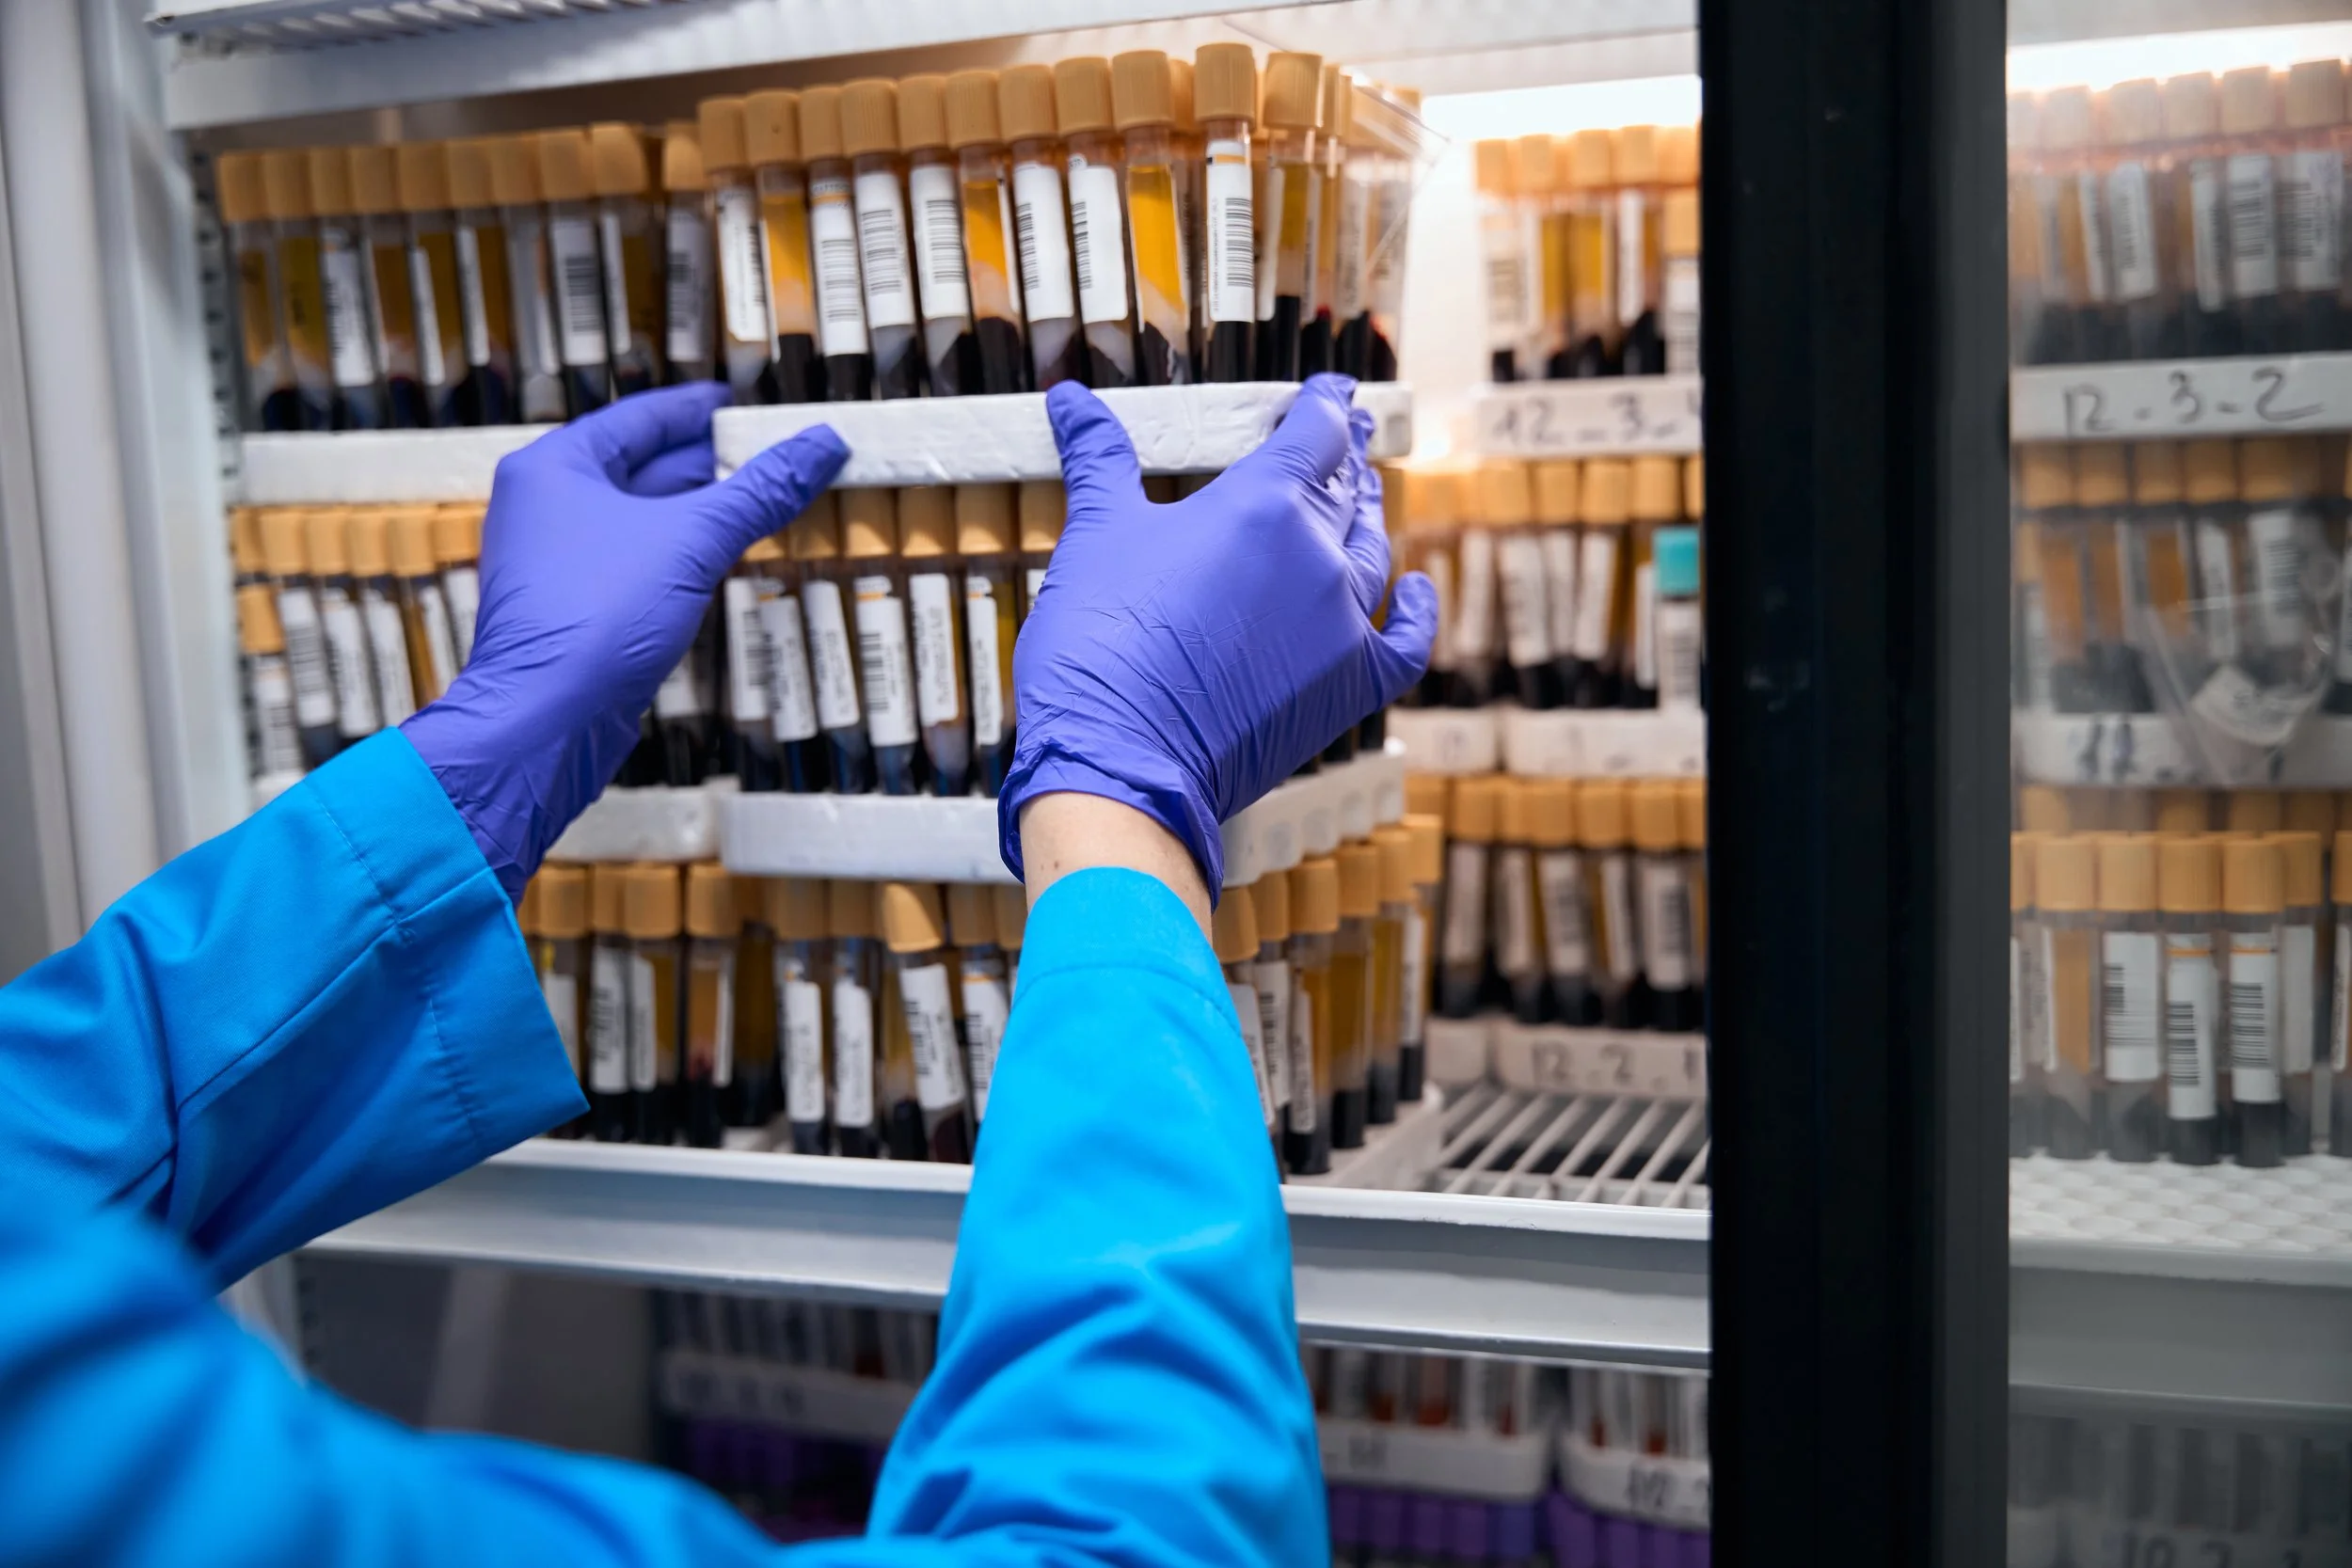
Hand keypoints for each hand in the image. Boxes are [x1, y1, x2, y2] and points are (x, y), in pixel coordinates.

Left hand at [403, 383, 847, 897]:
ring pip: (641, 519)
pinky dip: (681, 554)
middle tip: (770, 453)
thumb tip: (825, 442)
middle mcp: (546, 506)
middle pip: (641, 467)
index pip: (638, 418)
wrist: (543, 720)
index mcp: (556, 467)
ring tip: (761, 500)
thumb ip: (760, 491)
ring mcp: (556, 562)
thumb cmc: (597, 616)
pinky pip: (637, 563)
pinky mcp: (575, 610)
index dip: (696, 409)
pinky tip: (722, 559)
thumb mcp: (692, 541)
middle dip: (707, 462)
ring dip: (699, 512)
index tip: (740, 403)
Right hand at [1000, 373, 1436, 892]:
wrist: (1122, 760)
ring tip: (1362, 498)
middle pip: (1346, 489)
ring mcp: (1341, 623)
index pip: (1315, 431)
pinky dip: (1414, 612)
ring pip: (1374, 552)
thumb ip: (1099, 459)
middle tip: (1349, 437)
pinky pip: (1405, 641)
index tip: (1332, 391)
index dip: (1325, 404)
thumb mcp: (1094, 535)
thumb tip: (1071, 398)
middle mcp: (1317, 555)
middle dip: (1345, 459)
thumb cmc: (1101, 647)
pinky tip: (1413, 590)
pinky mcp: (1350, 686)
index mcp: (1262, 502)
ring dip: (1369, 519)